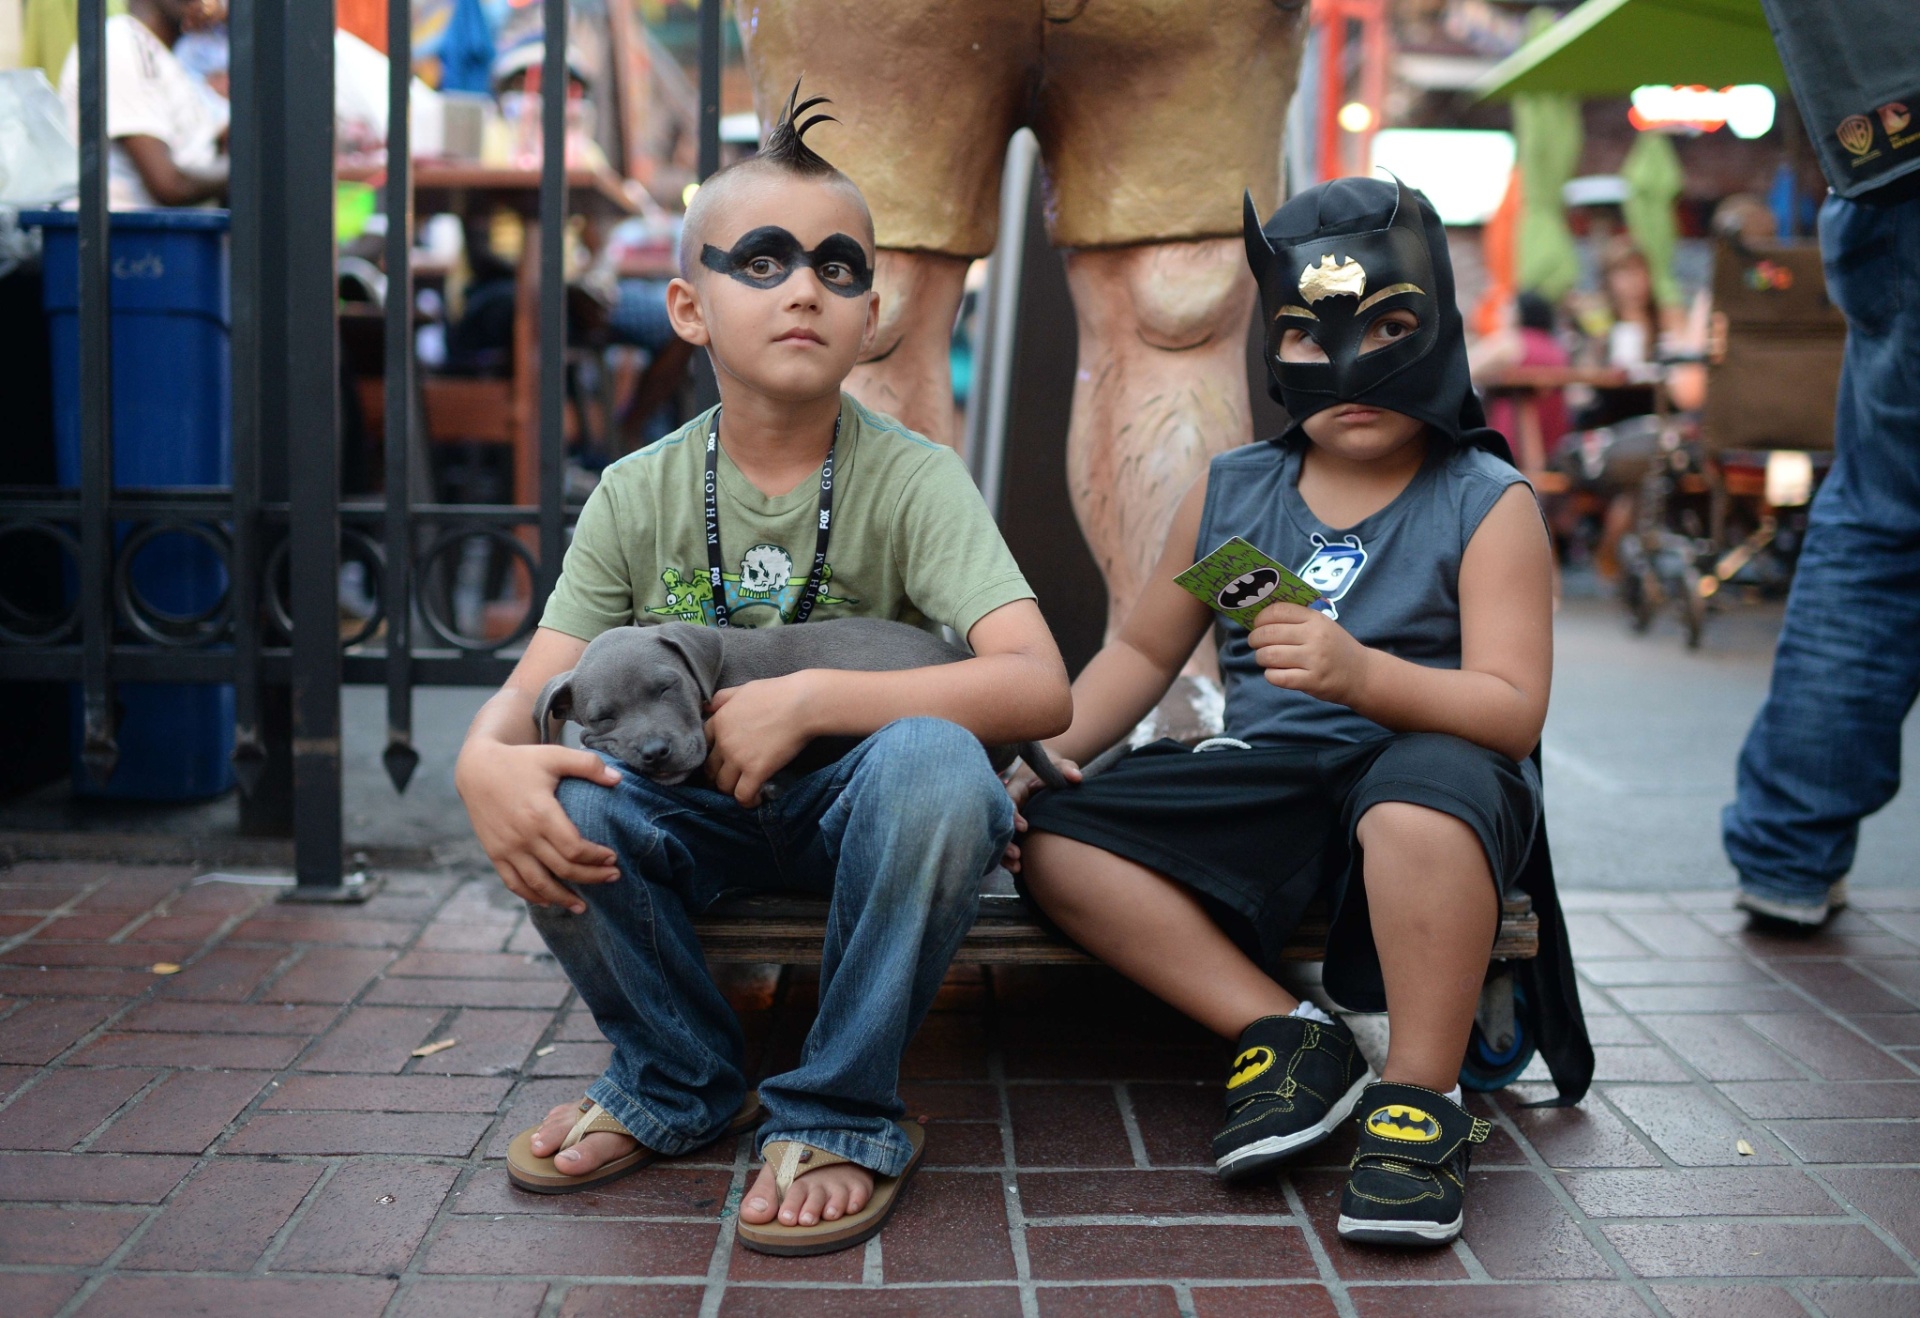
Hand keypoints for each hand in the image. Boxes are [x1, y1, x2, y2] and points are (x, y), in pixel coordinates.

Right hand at [454, 741, 623, 912]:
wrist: (476, 769)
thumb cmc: (521, 760)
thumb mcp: (555, 755)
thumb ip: (589, 765)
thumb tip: (619, 779)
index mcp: (541, 813)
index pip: (575, 848)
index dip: (596, 858)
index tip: (613, 858)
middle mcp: (523, 836)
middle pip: (563, 869)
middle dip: (592, 878)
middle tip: (613, 878)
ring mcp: (507, 848)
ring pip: (539, 884)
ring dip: (563, 898)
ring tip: (583, 906)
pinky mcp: (495, 854)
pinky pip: (514, 883)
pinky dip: (532, 896)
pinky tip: (549, 901)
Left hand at [704, 673, 818, 806]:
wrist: (802, 704)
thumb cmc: (777, 693)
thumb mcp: (743, 689)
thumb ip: (723, 698)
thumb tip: (708, 707)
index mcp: (720, 721)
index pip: (704, 745)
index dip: (711, 754)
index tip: (719, 760)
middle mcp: (724, 742)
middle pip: (710, 768)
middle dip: (717, 776)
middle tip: (728, 779)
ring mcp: (738, 758)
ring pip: (723, 785)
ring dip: (730, 790)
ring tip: (742, 790)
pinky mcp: (756, 771)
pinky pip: (742, 795)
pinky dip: (747, 801)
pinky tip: (756, 800)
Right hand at [1001, 750, 1080, 872]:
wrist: (1045, 773)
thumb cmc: (1052, 769)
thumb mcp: (1060, 766)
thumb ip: (1066, 770)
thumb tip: (1076, 777)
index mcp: (1015, 788)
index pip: (1009, 800)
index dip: (1013, 814)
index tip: (1025, 827)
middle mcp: (1008, 805)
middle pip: (1000, 823)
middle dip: (1006, 840)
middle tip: (1016, 854)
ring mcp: (1010, 819)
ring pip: (1001, 837)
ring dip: (1006, 853)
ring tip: (1016, 868)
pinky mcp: (1014, 830)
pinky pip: (1008, 843)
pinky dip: (1010, 856)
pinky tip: (1018, 869)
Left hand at [1247, 602, 1372, 706]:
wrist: (1362, 674)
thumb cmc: (1336, 648)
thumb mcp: (1323, 625)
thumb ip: (1298, 620)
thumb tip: (1262, 618)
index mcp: (1315, 619)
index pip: (1278, 611)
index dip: (1261, 617)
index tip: (1256, 624)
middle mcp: (1315, 637)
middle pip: (1269, 633)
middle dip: (1255, 639)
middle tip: (1254, 643)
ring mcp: (1314, 659)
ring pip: (1270, 655)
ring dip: (1260, 657)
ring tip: (1264, 658)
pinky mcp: (1312, 681)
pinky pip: (1278, 677)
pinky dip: (1270, 675)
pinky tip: (1275, 673)